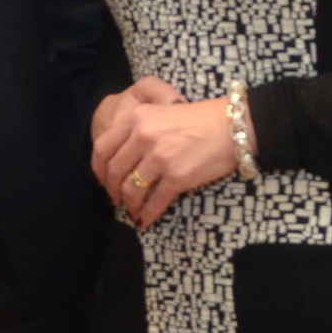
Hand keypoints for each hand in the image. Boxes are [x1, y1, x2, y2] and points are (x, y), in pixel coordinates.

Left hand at [92, 77, 238, 229]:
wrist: (233, 126)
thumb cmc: (201, 118)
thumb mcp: (162, 111)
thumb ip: (138, 129)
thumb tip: (120, 159)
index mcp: (137, 117)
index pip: (102, 148)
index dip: (98, 170)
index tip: (101, 180)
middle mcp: (144, 136)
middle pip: (114, 172)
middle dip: (112, 191)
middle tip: (115, 200)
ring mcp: (160, 158)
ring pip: (131, 190)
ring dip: (129, 205)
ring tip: (132, 211)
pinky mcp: (177, 177)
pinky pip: (155, 202)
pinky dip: (147, 215)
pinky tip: (145, 220)